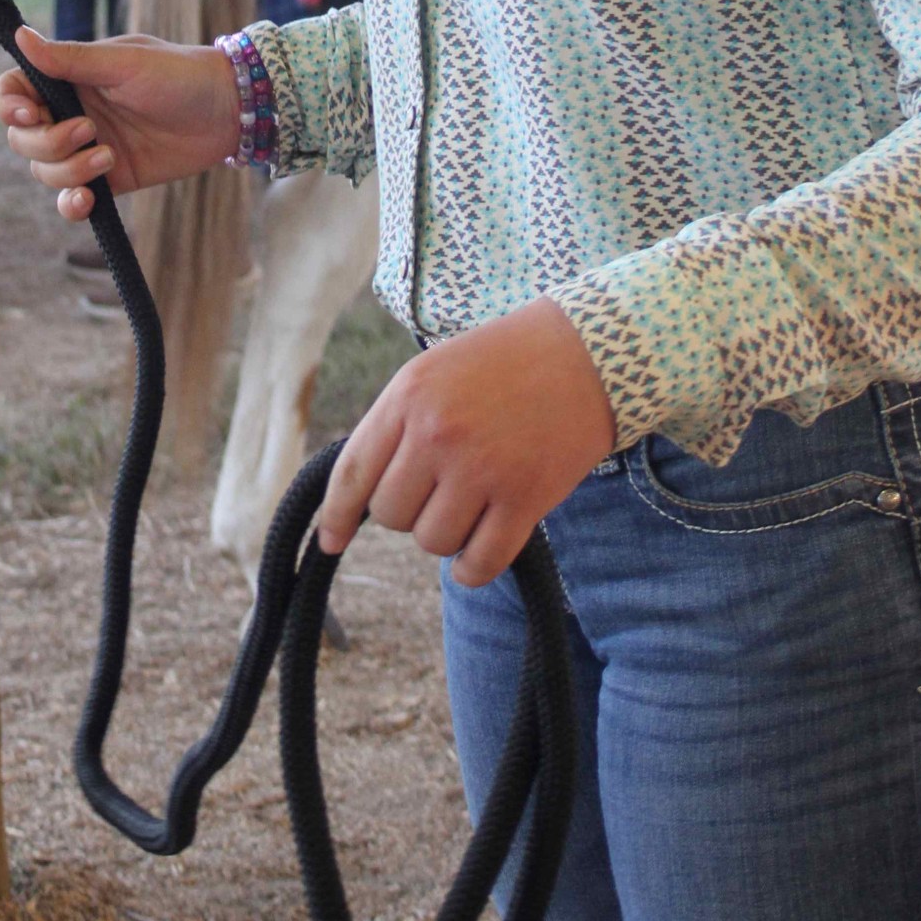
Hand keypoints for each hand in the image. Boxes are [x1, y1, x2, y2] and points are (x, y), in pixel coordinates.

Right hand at [0, 26, 239, 220]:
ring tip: (108, 158)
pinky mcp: (111, 179)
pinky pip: (73, 199)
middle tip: (87, 131)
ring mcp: (89, 147)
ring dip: (67, 171)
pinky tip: (87, 201)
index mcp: (69, 77)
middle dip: (46, 142)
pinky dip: (71, 204)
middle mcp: (72, 112)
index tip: (29, 114)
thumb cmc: (178, 74)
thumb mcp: (123, 63)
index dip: (9, 106)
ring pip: (45, 171)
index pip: (14, 92)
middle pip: (23, 139)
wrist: (228, 111)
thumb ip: (69, 59)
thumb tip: (20, 35)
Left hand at [317, 298, 616, 586]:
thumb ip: (399, 422)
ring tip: (474, 500)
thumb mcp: (436, 370)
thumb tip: (365, 492)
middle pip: (392, 515)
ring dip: (448, 533)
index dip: (336, 515)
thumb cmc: (507, 361)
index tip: (331, 541)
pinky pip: (480, 563)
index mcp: (409, 395)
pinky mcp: (524, 498)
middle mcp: (438, 432)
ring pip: (433, 541)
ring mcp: (481, 467)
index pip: (353, 471)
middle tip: (442, 487)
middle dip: (411, 511)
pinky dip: (474, 568)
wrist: (589, 352)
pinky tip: (482, 551)